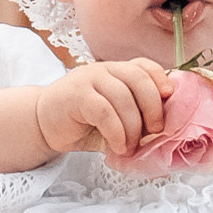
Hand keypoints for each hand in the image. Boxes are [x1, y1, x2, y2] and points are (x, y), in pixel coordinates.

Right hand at [37, 57, 171, 161]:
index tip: (169, 99)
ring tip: (130, 146)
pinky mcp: (76, 95)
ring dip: (133, 127)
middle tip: (155, 130)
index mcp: (115, 71)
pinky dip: (117, 132)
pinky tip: (117, 146)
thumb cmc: (82, 123)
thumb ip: (135, 115)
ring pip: (123, 98)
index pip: (144, 65)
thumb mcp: (114, 117)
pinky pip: (105, 112)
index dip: (161, 79)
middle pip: (138, 79)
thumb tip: (164, 129)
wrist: (43, 124)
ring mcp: (88, 79)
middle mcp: (103, 69)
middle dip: (153, 107)